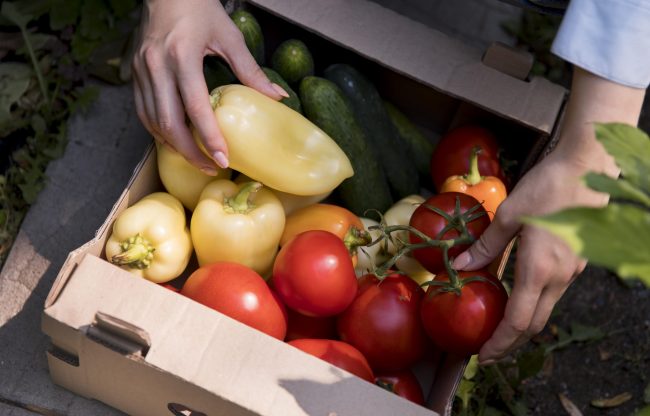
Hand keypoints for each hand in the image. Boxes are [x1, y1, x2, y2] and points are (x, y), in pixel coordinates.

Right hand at [132, 0, 287, 172]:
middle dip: (190, 152)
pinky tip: (176, 140)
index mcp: (182, 56)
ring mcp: (141, 71)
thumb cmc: (199, 8)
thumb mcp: (229, 37)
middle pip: (169, 123)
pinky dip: (159, 131)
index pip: (195, 107)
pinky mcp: (134, 74)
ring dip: (174, 146)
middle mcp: (156, 66)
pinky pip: (144, 112)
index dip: (209, 137)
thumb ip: (251, 71)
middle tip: (211, 167)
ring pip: (153, 122)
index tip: (223, 159)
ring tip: (197, 159)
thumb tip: (277, 98)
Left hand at [452, 68, 645, 364]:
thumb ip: (485, 246)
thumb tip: (459, 266)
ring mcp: (572, 270)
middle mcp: (559, 277)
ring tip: (498, 329)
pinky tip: (517, 298)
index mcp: (539, 269)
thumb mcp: (509, 215)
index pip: (518, 321)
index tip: (483, 357)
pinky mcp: (577, 261)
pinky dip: (533, 305)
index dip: (500, 343)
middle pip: (534, 324)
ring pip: (545, 309)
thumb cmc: (547, 186)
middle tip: (488, 351)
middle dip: (511, 343)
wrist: (588, 165)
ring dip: (523, 325)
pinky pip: (553, 293)